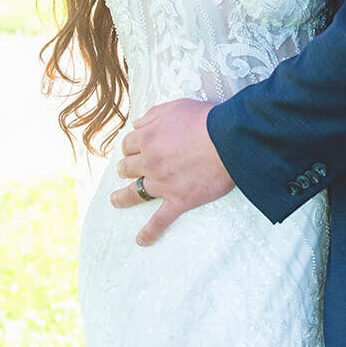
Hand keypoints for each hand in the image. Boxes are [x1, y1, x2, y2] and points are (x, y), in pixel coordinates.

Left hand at [111, 100, 233, 245]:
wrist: (230, 140)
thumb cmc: (206, 120)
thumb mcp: (177, 106)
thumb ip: (153, 115)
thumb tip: (136, 125)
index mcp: (148, 138)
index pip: (128, 144)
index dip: (131, 146)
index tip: (134, 148)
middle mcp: (150, 162)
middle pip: (128, 168)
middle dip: (126, 168)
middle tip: (127, 170)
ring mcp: (163, 183)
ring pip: (135, 193)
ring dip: (122, 197)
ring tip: (115, 200)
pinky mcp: (179, 200)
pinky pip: (160, 220)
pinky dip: (150, 232)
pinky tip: (141, 240)